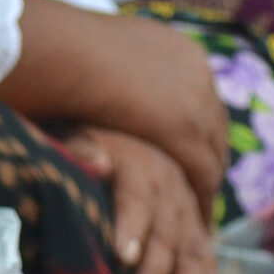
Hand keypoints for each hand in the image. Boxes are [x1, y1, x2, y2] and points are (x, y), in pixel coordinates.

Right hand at [3, 0, 228, 207]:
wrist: (59, 51)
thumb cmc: (59, 53)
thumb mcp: (102, 58)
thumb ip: (116, 75)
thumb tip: (106, 84)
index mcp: (178, 51)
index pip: (198, 100)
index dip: (193, 130)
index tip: (184, 153)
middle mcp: (196, 72)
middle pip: (213, 126)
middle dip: (205, 157)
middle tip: (194, 188)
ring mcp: (196, 100)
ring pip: (213, 153)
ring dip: (205, 183)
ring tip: (195, 214)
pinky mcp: (186, 131)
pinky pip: (203, 175)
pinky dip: (200, 201)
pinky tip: (190, 222)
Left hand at [60, 125, 223, 273]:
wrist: (135, 132)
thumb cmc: (95, 143)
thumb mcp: (83, 136)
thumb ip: (83, 149)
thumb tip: (96, 161)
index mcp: (141, 168)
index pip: (136, 198)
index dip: (131, 225)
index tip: (123, 257)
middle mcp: (172, 192)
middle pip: (166, 236)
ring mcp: (189, 214)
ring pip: (193, 255)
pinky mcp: (198, 232)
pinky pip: (208, 265)